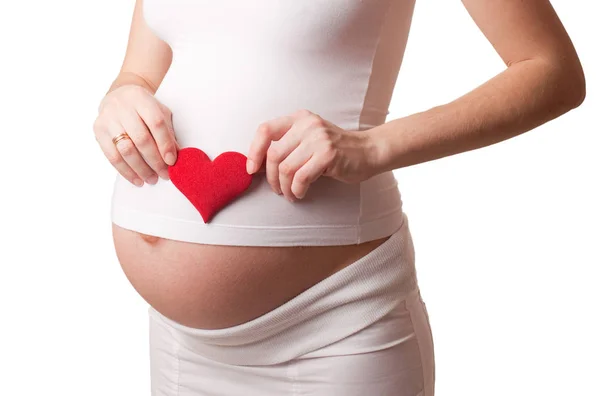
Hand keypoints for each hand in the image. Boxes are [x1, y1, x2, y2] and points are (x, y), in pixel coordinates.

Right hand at [93, 84, 178, 186]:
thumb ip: (168, 132)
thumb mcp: (160, 113)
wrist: (119, 96)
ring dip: (141, 169)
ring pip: (125, 149)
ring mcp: (108, 118)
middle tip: (164, 175)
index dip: (165, 144)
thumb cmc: (144, 108)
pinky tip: (137, 179)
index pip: (156, 123)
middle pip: (141, 138)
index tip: (172, 161)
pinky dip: (126, 171)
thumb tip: (176, 157)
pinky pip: (112, 156)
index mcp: (142, 99)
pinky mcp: (98, 130)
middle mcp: (122, 107)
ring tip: (152, 179)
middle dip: (155, 160)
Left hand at [246, 109, 382, 201]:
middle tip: (277, 189)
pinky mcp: (328, 154)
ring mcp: (319, 138)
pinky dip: (297, 190)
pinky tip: (301, 193)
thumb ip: (287, 145)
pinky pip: (301, 177)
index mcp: (299, 118)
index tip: (251, 169)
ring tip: (290, 194)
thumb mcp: (309, 139)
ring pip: (286, 168)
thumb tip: (257, 165)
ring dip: (284, 187)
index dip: (254, 151)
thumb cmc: (335, 150)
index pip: (265, 130)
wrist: (368, 151)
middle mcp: (307, 125)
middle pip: (274, 154)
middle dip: (270, 177)